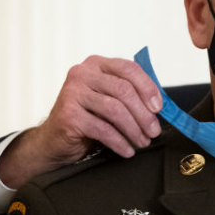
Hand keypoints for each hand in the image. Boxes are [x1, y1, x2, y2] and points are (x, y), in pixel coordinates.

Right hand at [0, 56, 163, 187]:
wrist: (54, 140)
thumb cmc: (88, 118)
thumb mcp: (109, 100)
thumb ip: (131, 95)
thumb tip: (160, 106)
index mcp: (96, 64)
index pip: (129, 69)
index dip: (148, 88)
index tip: (159, 108)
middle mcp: (82, 74)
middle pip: (124, 90)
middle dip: (144, 114)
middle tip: (154, 132)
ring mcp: (72, 93)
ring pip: (115, 110)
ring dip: (134, 130)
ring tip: (142, 142)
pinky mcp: (68, 115)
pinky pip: (103, 129)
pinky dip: (120, 142)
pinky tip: (127, 150)